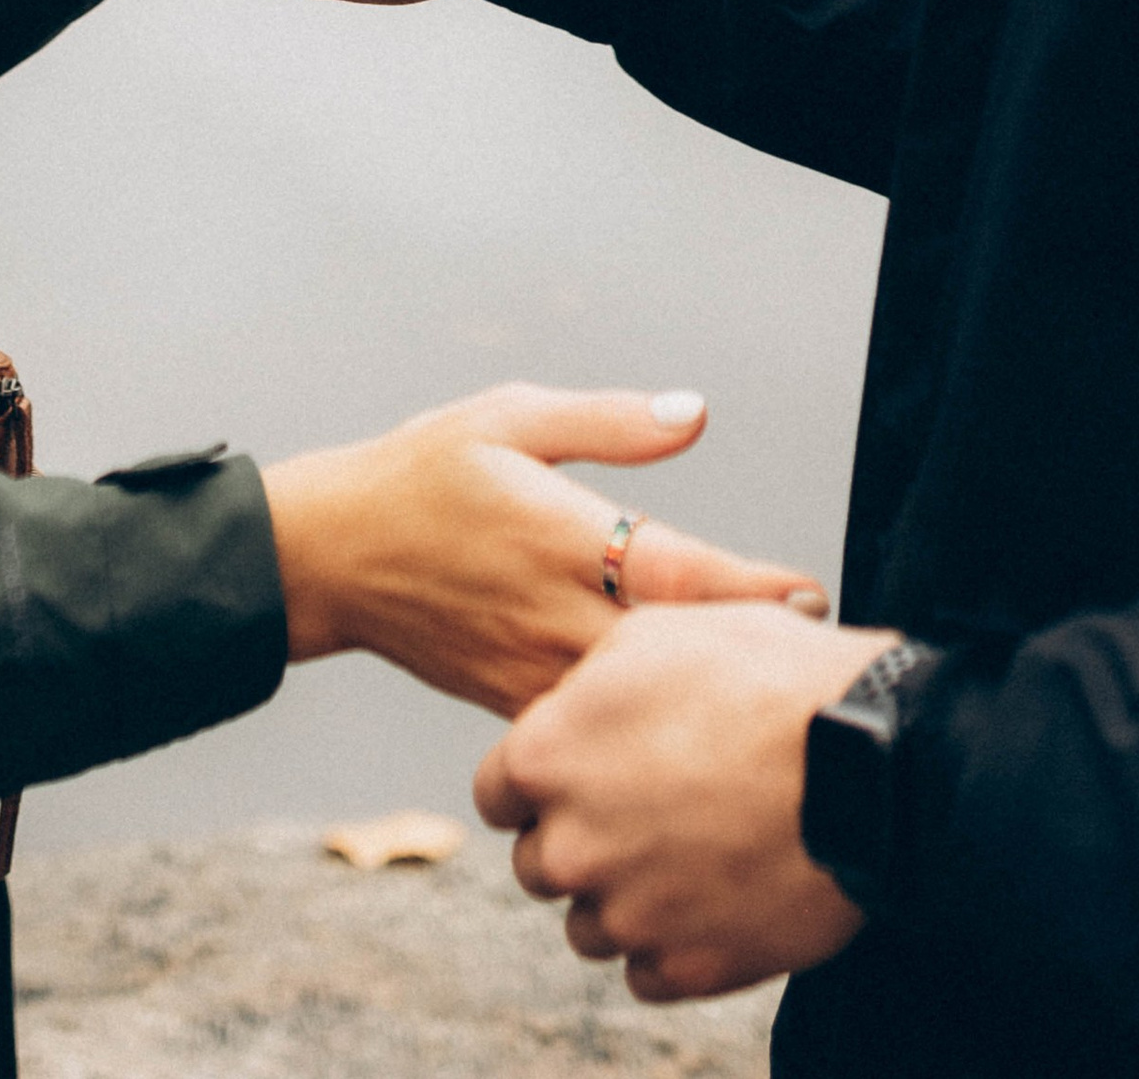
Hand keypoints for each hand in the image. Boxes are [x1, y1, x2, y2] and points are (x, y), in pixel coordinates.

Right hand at [262, 387, 827, 718]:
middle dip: (742, 652)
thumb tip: (697, 412)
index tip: (807, 591)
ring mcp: (533, 669)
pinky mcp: (515, 704)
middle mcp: (552, 610)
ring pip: (635, 702)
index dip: (748, 587)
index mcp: (558, 533)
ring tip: (762, 686)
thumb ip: (609, 420)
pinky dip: (640, 723)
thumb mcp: (508, 417)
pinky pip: (591, 726)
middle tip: (808, 645)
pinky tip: (681, 716)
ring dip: (697, 693)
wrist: (330, 557)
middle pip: (672, 651)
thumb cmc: (424, 471)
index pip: (675, 570)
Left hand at [475, 601, 882, 998]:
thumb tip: (574, 711)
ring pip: (590, 927)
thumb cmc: (763, 677)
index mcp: (546, 759)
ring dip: (623, 898)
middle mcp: (569, 846)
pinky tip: (711, 900)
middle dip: (579, 840)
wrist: (866, 762)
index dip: (538, 784)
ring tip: (686, 855)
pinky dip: (672, 946)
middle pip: (540, 865)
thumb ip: (589, 684)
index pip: (497, 794)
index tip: (583, 776)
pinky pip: (648, 973)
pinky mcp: (686, 968)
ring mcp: (627, 917)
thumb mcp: (654, 634)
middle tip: (646, 811)